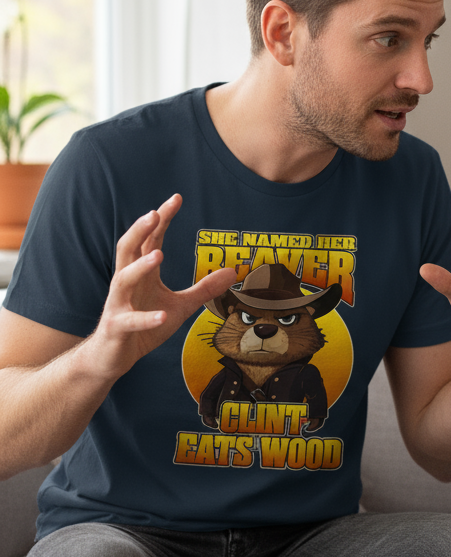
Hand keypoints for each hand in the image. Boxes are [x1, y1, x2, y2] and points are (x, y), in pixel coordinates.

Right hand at [88, 194, 236, 379]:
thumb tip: (232, 272)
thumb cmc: (143, 328)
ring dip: (140, 267)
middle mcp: (127, 284)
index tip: (176, 198)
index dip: (161, 220)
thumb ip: (204, 289)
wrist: (111, 358)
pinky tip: (162, 316)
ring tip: (158, 254)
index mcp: (142, 275)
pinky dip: (146, 319)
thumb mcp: (180, 307)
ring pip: (122, 280)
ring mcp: (119, 305)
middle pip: (127, 249)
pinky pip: (129, 321)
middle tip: (154, 212)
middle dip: (139, 230)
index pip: (150, 241)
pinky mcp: (117, 328)